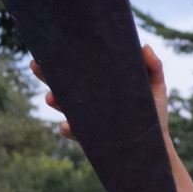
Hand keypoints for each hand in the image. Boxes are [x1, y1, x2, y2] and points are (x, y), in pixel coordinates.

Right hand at [31, 45, 168, 139]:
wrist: (155, 145)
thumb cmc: (154, 113)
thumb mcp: (156, 88)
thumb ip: (153, 67)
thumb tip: (143, 45)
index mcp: (101, 83)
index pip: (78, 67)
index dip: (63, 57)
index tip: (50, 46)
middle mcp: (89, 99)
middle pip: (62, 84)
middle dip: (46, 75)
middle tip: (36, 66)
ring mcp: (87, 118)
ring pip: (63, 106)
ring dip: (55, 100)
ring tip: (51, 98)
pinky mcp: (89, 137)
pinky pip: (74, 132)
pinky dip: (69, 129)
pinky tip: (68, 126)